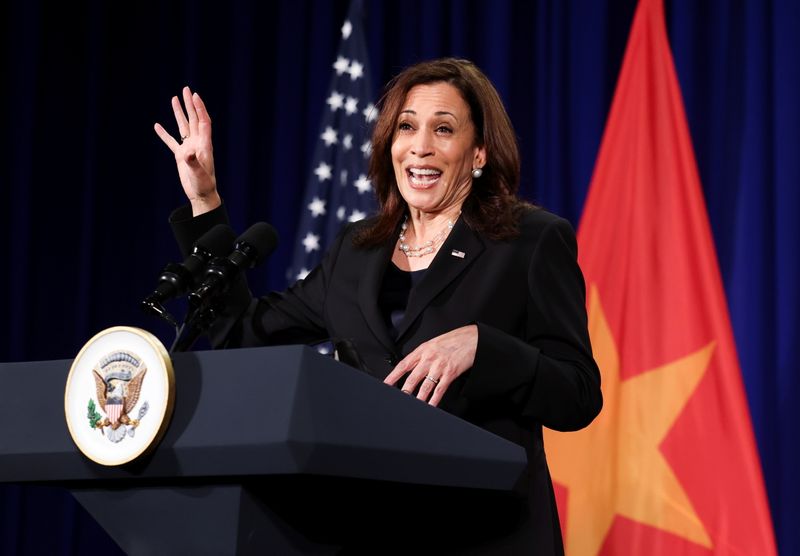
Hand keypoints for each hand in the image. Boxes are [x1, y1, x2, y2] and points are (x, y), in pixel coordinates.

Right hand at [154, 86, 219, 215]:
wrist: (202, 195)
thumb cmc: (204, 185)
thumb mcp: (199, 174)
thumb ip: (193, 163)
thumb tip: (187, 153)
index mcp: (204, 145)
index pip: (203, 122)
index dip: (199, 108)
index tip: (194, 96)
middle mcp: (197, 143)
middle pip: (194, 119)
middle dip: (190, 104)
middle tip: (186, 89)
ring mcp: (189, 148)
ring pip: (183, 126)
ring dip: (179, 113)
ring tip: (174, 98)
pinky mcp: (181, 156)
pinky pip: (172, 141)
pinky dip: (164, 134)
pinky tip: (157, 125)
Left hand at [384, 325, 477, 405]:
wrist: (472, 338)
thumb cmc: (454, 340)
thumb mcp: (434, 343)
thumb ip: (423, 355)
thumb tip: (412, 367)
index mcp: (423, 350)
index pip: (403, 365)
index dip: (393, 376)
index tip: (386, 384)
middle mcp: (429, 358)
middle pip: (412, 378)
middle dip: (404, 391)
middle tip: (398, 399)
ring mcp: (440, 366)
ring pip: (425, 386)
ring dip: (418, 399)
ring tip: (413, 406)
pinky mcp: (450, 373)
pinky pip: (439, 389)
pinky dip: (434, 399)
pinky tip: (430, 405)